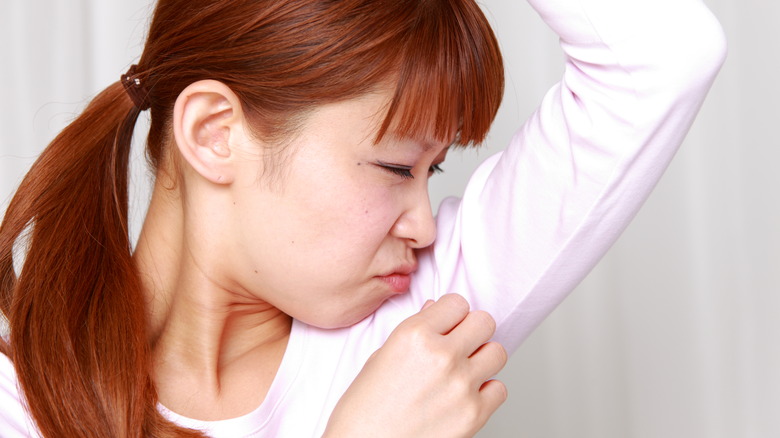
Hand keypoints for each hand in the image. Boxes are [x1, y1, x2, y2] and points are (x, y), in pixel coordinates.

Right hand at [323, 294, 507, 437]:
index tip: (447, 324)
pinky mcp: (474, 414)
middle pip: (484, 322)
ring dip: (482, 359)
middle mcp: (441, 356)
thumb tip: (435, 310)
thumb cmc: (363, 411)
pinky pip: (499, 389)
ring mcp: (461, 385)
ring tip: (463, 371)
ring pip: (497, 352)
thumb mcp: (380, 358)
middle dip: (473, 331)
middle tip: (460, 344)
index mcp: (414, 335)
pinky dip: (486, 392)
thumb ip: (414, 331)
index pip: (457, 303)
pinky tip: (465, 396)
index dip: (452, 314)